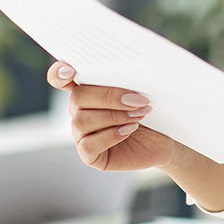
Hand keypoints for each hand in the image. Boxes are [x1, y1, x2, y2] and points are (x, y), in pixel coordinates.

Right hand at [45, 60, 223, 211]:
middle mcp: (78, 110)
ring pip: (82, 121)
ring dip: (114, 116)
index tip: (70, 71)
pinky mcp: (89, 154)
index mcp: (86, 88)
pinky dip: (111, 135)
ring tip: (139, 115)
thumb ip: (125, 77)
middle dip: (109, 97)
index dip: (59, 73)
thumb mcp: (139, 89)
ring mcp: (81, 133)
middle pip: (77, 98)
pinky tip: (130, 130)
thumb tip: (124, 68)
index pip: (59, 77)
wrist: (165, 139)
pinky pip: (89, 145)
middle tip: (138, 99)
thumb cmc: (150, 109)